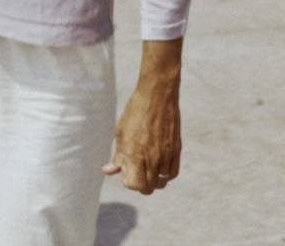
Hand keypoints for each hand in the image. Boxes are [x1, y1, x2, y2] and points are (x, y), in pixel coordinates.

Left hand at [103, 80, 181, 194]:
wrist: (157, 95)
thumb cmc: (135, 112)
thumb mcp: (120, 132)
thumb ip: (117, 155)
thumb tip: (109, 171)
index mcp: (135, 154)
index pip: (135, 185)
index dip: (128, 181)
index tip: (126, 171)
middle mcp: (152, 158)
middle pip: (149, 188)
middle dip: (140, 184)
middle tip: (136, 170)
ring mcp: (166, 155)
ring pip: (162, 183)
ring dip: (154, 179)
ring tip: (147, 166)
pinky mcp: (176, 151)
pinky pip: (172, 173)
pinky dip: (166, 174)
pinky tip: (159, 164)